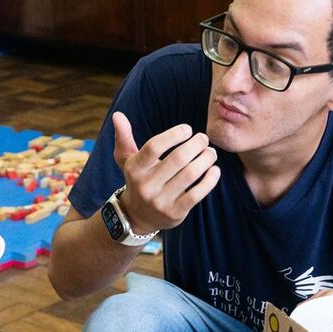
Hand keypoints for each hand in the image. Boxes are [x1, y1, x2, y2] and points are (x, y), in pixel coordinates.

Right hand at [112, 112, 220, 233]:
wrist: (137, 216)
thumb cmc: (137, 180)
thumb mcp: (127, 160)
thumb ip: (124, 137)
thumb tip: (118, 115)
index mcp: (134, 169)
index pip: (154, 147)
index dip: (173, 135)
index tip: (188, 129)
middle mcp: (146, 186)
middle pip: (177, 159)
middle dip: (196, 144)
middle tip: (203, 139)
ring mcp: (161, 201)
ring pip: (190, 174)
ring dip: (205, 159)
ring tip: (211, 152)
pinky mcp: (175, 213)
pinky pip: (197, 194)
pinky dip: (210, 180)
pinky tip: (215, 170)